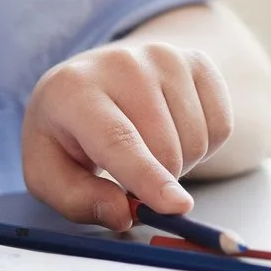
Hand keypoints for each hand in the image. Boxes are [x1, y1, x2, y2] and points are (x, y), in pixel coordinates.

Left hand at [22, 37, 234, 228]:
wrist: (89, 80)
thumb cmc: (67, 133)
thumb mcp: (50, 173)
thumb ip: (78, 200)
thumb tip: (124, 213)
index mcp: (73, 90)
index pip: (118, 139)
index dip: (147, 176)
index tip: (176, 206)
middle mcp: (121, 64)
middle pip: (165, 149)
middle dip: (156, 182)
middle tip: (128, 172)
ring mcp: (163, 57)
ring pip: (197, 141)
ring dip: (180, 164)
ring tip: (146, 146)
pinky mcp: (196, 61)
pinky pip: (221, 126)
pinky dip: (203, 146)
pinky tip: (171, 130)